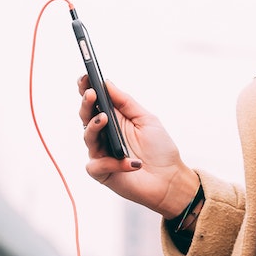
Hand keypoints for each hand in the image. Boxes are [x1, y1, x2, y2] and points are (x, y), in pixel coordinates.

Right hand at [77, 76, 196, 218]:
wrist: (170, 179)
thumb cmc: (160, 149)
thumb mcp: (147, 119)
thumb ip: (126, 102)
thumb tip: (107, 83)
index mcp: (113, 119)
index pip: (95, 102)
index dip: (86, 89)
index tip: (85, 77)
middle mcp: (104, 135)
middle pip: (86, 116)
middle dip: (86, 104)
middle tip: (90, 94)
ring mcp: (101, 153)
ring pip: (87, 137)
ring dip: (94, 126)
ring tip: (104, 118)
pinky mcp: (102, 172)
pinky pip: (97, 164)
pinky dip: (113, 162)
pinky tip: (131, 162)